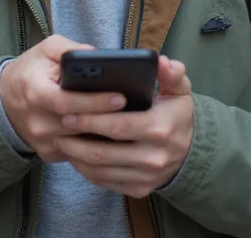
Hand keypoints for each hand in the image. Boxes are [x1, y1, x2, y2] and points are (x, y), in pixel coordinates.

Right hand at [0, 35, 126, 162]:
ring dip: (106, 135)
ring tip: (132, 124)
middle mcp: (37, 121)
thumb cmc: (31, 70)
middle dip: (108, 120)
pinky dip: (95, 143)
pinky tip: (115, 135)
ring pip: (81, 143)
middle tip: (136, 113)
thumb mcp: (46, 49)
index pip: (67, 102)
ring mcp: (42, 142)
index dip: (95, 102)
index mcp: (34, 92)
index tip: (121, 97)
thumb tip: (99, 56)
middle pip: (78, 126)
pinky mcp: (48, 154)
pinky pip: (77, 152)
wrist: (4, 101)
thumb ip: (70, 49)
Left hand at [53, 55, 192, 198]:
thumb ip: (171, 73)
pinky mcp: (138, 189)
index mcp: (160, 129)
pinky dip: (87, 171)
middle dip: (77, 140)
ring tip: (62, 140)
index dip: (91, 120)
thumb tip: (160, 61)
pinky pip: (105, 182)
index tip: (69, 112)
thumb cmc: (176, 115)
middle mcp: (153, 157)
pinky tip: (76, 156)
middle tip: (60, 125)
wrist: (190, 152)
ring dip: (77, 157)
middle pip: (104, 152)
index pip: (118, 126)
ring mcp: (145, 176)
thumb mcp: (179, 91)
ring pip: (101, 171)